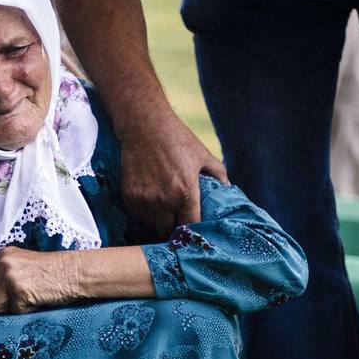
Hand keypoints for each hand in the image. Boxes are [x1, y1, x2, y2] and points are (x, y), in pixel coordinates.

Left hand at [0, 247, 79, 313]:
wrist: (74, 272)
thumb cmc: (52, 272)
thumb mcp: (23, 264)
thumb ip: (4, 273)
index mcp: (4, 255)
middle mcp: (4, 263)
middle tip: (14, 301)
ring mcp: (10, 276)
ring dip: (9, 308)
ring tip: (27, 299)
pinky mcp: (19, 290)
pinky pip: (13, 311)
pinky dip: (25, 310)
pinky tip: (37, 300)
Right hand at [119, 113, 226, 235]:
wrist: (144, 127)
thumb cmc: (177, 139)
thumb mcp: (203, 155)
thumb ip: (219, 174)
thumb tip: (228, 189)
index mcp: (185, 194)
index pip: (190, 226)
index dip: (192, 230)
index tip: (192, 229)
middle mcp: (164, 201)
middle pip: (168, 231)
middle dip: (173, 230)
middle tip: (175, 224)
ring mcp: (144, 201)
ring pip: (151, 226)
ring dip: (157, 223)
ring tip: (162, 214)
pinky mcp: (129, 197)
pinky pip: (137, 217)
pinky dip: (143, 215)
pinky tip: (149, 205)